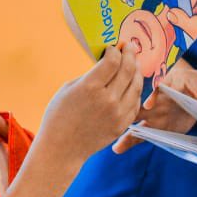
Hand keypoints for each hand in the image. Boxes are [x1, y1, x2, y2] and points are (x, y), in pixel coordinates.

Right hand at [34, 45, 143, 167]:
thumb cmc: (59, 116)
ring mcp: (117, 113)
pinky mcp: (122, 125)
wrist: (61, 149)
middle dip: (130, 54)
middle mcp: (107, 99)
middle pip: (128, 69)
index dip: (115, 50)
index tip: (113, 47)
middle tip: (130, 47)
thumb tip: (106, 61)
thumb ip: (90, 74)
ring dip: (136, 71)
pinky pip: (135, 102)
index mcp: (90, 87)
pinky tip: (131, 84)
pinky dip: (135, 90)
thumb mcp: (69, 88)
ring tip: (133, 63)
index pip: (113, 60)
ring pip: (136, 85)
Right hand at [112, 57, 196, 153]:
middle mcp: (160, 97)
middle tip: (122, 122)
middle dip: (132, 109)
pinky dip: (130, 139)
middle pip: (144, 101)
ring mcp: (155, 111)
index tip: (149, 103)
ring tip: (116, 143)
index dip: (155, 93)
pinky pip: (141, 132)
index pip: (163, 85)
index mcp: (174, 83)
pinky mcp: (155, 125)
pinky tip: (118, 148)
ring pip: (137, 118)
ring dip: (126, 127)